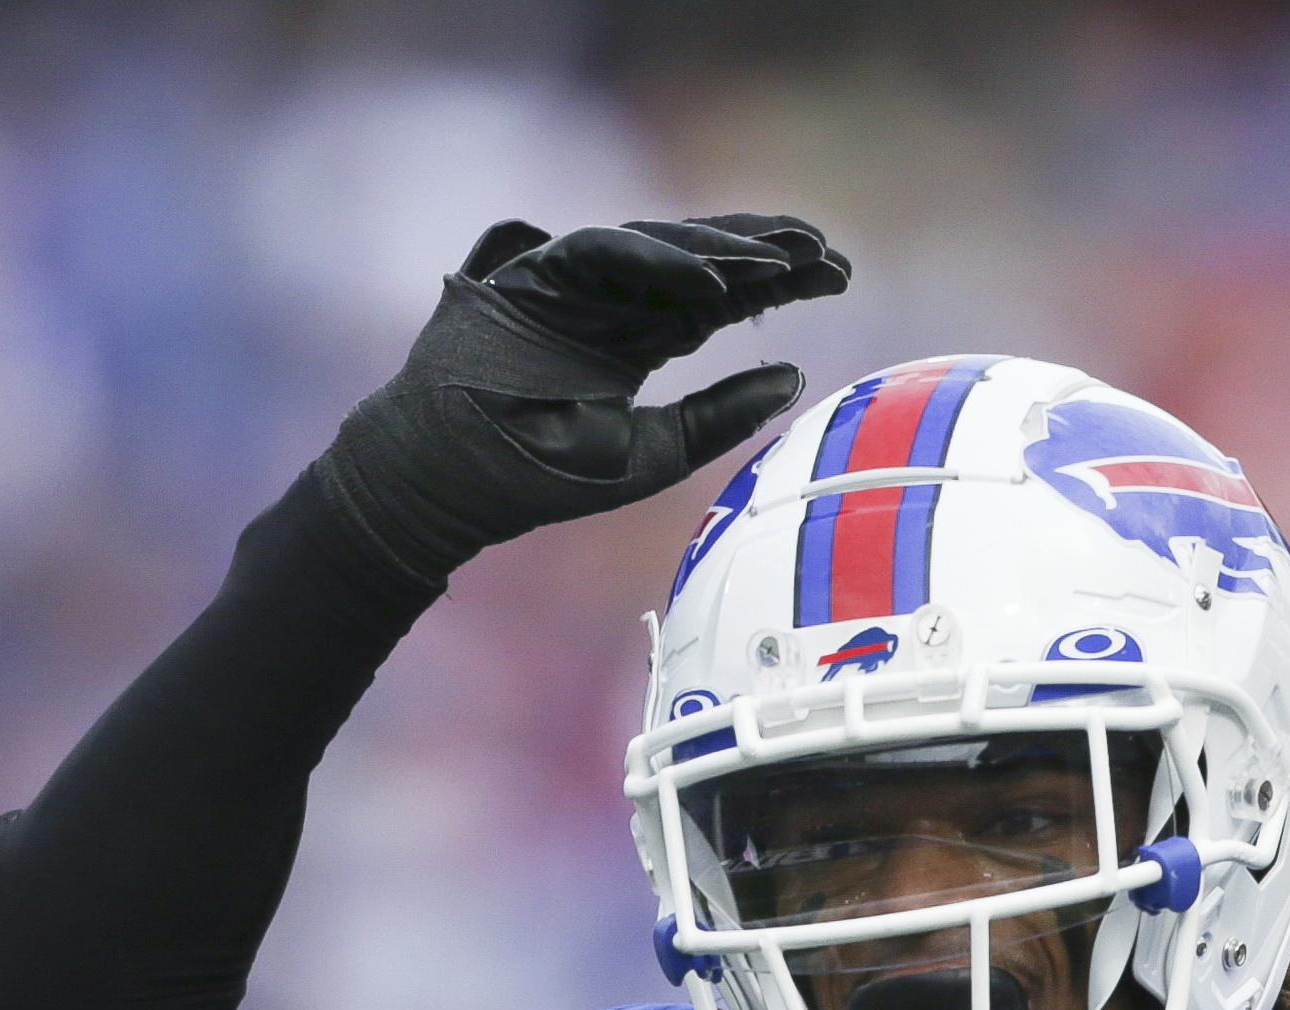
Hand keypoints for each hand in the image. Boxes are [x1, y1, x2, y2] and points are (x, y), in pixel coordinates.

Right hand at [316, 214, 851, 584]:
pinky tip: (716, 279)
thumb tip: (797, 374)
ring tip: (789, 257)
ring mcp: (573, 284)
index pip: (719, 298)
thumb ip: (720, 415)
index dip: (778, 284)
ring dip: (725, 249)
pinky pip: (606, 252)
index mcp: (637, 339)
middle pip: (700, 262)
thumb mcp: (654, 453)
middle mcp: (611, 303)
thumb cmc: (541, 474)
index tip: (839, 277)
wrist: (450, 481)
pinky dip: (660, 261)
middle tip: (829, 253)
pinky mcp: (536, 276)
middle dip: (765, 253)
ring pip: (661, 247)